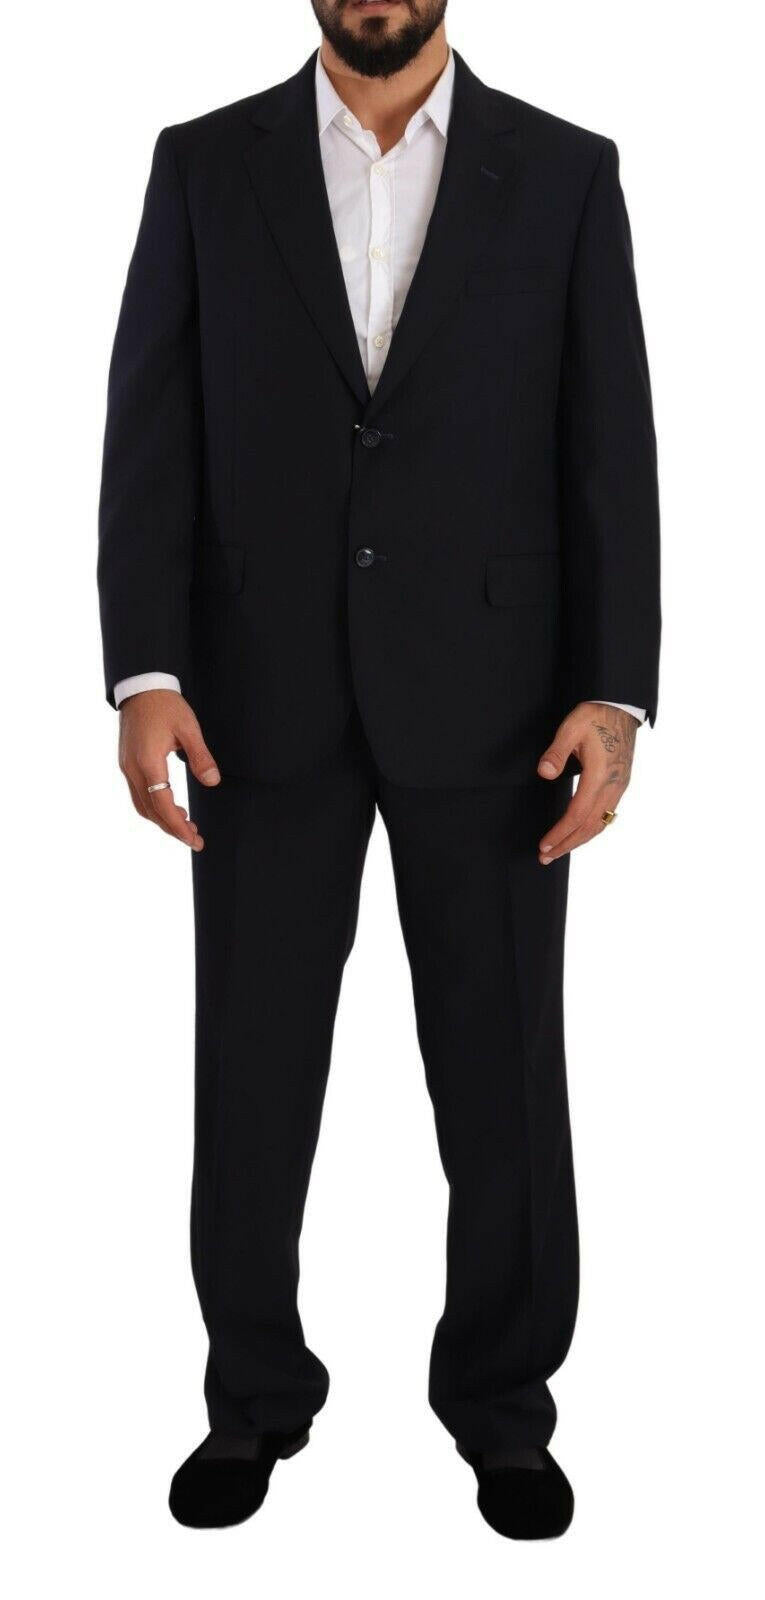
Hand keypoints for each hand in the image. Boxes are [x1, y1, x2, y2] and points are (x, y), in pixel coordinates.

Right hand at [118, 690, 219, 849]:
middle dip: (172, 829)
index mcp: (148, 762)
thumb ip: (200, 757)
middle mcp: (133, 769)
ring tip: (185, 826)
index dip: (178, 826)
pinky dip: (154, 807)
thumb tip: (212, 781)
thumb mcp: (189, 728)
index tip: (194, 839)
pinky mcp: (127, 763)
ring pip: (142, 806)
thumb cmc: (165, 704)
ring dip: (162, 820)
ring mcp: (127, 767)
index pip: (162, 805)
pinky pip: (138, 794)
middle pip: (150, 811)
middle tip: (195, 839)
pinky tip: (170, 807)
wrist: (140, 686)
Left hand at [536, 703, 637, 864]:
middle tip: (546, 857)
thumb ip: (557, 752)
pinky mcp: (621, 785)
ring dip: (579, 840)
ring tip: (559, 850)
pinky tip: (580, 832)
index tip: (544, 844)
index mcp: (600, 775)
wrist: (622, 707)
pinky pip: (607, 815)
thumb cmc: (595, 716)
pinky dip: (592, 829)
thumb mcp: (571, 728)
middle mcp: (613, 786)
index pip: (578, 814)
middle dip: (567, 844)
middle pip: (590, 826)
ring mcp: (619, 787)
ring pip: (601, 824)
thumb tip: (544, 772)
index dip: (560, 832)